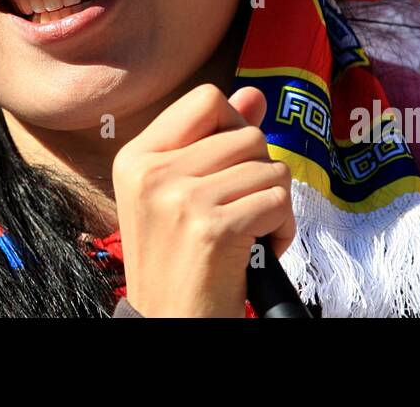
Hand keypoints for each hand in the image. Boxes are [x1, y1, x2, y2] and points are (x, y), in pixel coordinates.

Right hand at [111, 84, 294, 316]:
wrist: (168, 324)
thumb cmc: (178, 260)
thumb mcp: (180, 194)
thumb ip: (214, 141)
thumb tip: (254, 95)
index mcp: (137, 157)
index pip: (206, 100)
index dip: (234, 124)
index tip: (231, 165)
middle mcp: (152, 172)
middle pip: (246, 133)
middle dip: (261, 172)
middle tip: (243, 207)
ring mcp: (180, 199)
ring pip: (270, 168)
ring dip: (276, 203)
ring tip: (252, 232)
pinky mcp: (212, 228)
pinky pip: (278, 201)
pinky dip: (282, 229)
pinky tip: (260, 250)